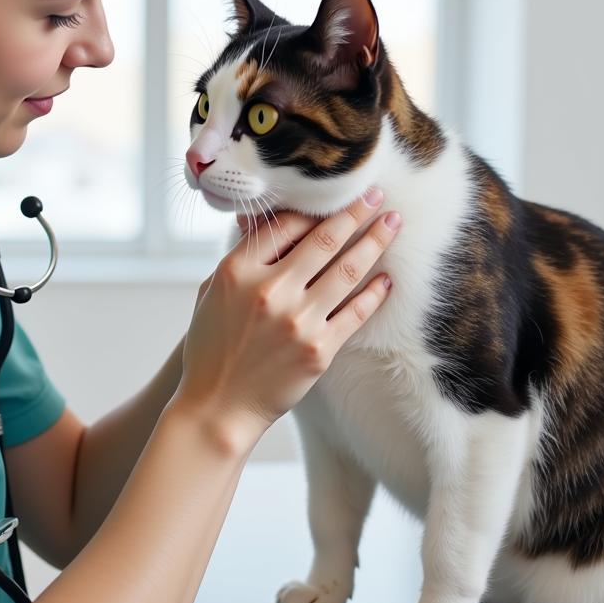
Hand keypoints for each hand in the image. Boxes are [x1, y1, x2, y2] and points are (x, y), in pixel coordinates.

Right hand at [174, 189, 399, 450]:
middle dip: (355, 212)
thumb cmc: (212, 349)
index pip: (284, 225)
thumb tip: (274, 224)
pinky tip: (387, 278)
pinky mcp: (319, 349)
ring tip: (392, 223)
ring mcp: (297, 320)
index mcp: (237, 271)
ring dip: (375, 241)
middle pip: (324, 239)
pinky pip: (357, 311)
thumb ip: (242, 257)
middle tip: (376, 194)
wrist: (217, 407)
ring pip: (348, 270)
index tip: (334, 197)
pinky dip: (376, 292)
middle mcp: (269, 290)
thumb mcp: (211, 293)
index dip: (313, 209)